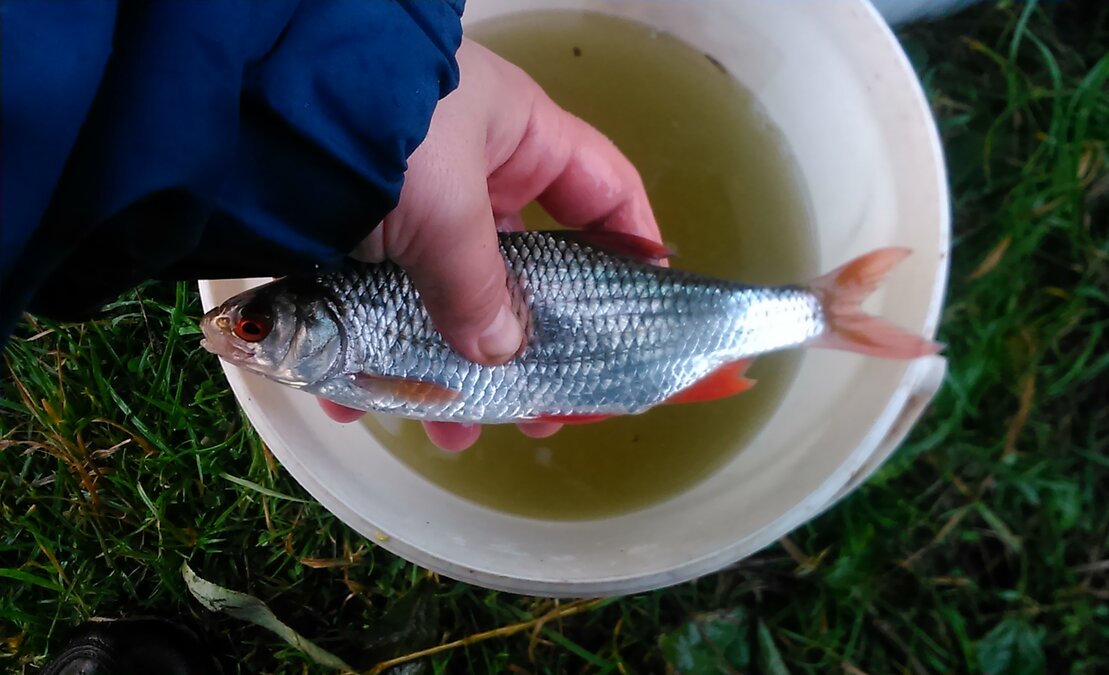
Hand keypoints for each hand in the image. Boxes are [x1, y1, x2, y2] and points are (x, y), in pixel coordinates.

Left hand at [317, 38, 660, 450]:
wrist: (244, 101)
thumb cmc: (380, 135)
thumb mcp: (446, 212)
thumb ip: (480, 288)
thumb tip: (502, 355)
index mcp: (519, 141)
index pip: (605, 195)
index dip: (633, 255)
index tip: (640, 324)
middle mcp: (471, 174)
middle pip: (525, 273)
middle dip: (528, 348)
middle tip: (539, 410)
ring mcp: (407, 205)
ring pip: (446, 300)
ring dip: (446, 369)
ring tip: (447, 431)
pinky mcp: (345, 234)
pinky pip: (373, 304)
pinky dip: (367, 354)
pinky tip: (355, 400)